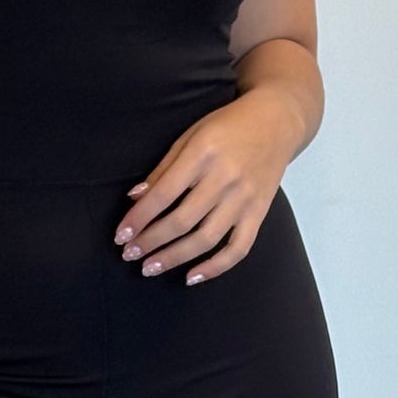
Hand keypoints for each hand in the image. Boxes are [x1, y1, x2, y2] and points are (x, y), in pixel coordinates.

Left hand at [114, 91, 300, 283]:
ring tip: (150, 267)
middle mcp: (226, 178)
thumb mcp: (190, 136)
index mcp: (203, 153)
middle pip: (182, 221)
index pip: (164, 194)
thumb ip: (163, 169)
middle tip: (129, 255)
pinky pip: (238, 248)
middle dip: (151, 241)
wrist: (277, 121)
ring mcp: (245, 198)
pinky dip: (215, 267)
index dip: (139, 218)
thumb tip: (135, 199)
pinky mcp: (260, 213)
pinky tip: (191, 276)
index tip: (120, 236)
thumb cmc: (227, 126)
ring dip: (174, 258)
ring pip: (206, 239)